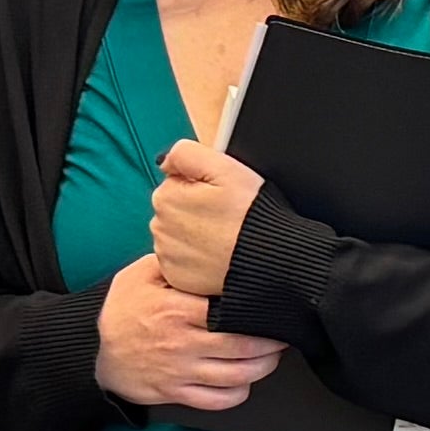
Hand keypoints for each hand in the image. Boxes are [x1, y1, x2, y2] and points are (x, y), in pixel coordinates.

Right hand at [95, 253, 283, 413]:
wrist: (90, 348)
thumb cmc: (120, 308)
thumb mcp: (140, 274)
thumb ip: (174, 263)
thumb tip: (208, 253)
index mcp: (176, 310)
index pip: (231, 313)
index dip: (259, 314)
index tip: (273, 309)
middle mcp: (182, 343)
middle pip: (242, 348)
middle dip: (271, 344)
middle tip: (282, 335)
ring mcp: (180, 372)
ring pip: (236, 377)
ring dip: (262, 368)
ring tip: (271, 357)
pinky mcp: (175, 393)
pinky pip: (218, 401)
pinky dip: (238, 393)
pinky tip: (244, 380)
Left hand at [147, 134, 258, 300]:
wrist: (270, 258)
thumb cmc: (251, 214)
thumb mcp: (224, 167)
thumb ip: (186, 153)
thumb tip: (165, 163)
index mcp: (166, 197)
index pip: (177, 182)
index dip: (202, 186)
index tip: (222, 197)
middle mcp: (159, 228)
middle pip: (176, 209)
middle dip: (196, 210)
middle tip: (227, 217)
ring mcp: (167, 255)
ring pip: (178, 235)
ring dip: (196, 234)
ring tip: (224, 236)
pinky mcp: (177, 277)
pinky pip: (182, 261)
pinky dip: (197, 258)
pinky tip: (217, 255)